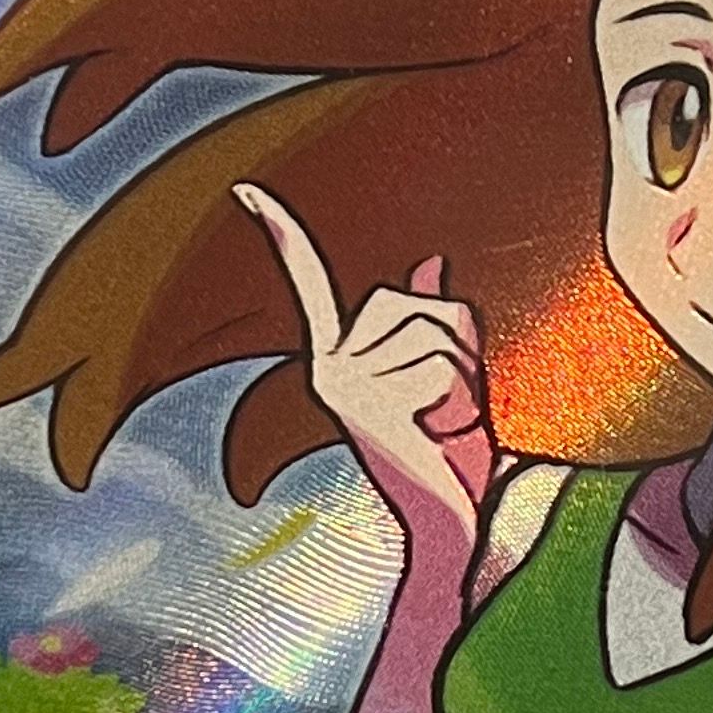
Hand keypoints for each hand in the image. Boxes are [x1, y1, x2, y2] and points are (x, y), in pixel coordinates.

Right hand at [234, 182, 492, 567]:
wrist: (452, 522)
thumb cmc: (452, 450)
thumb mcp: (451, 374)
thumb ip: (434, 320)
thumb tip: (431, 263)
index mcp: (340, 356)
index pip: (311, 284)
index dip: (284, 236)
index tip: (246, 190)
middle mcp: (328, 367)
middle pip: (416, 304)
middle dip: (457, 343)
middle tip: (450, 404)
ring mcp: (341, 387)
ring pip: (437, 335)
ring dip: (466, 377)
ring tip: (447, 423)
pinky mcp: (365, 407)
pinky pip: (443, 369)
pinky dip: (464, 400)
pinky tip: (443, 435)